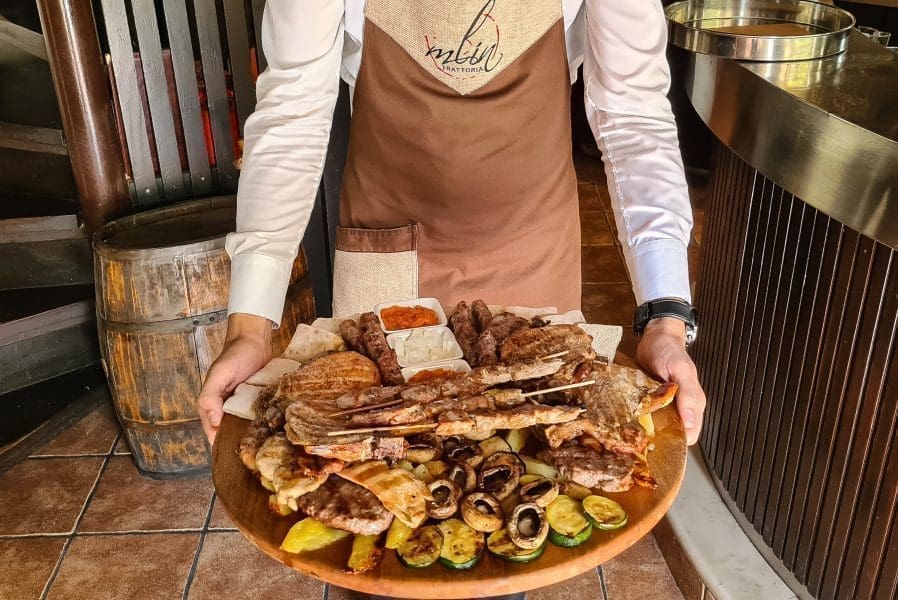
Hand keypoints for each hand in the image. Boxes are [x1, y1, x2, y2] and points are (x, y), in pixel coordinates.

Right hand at [198, 313, 272, 444]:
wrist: (254, 340)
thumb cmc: (234, 355)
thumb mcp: (219, 374)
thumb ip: (210, 395)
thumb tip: (213, 420)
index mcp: (211, 406)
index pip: (213, 433)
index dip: (223, 444)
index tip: (238, 454)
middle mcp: (225, 409)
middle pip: (230, 434)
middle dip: (241, 443)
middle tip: (256, 452)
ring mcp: (241, 406)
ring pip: (245, 428)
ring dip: (253, 435)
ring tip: (267, 445)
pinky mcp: (256, 402)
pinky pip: (258, 417)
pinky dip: (264, 423)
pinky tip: (274, 430)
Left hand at [636, 317, 706, 444]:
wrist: (655, 336)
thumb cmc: (670, 350)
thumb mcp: (681, 370)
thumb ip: (688, 394)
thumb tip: (691, 421)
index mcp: (693, 404)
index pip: (688, 434)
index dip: (676, 442)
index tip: (659, 445)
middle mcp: (680, 407)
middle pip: (672, 433)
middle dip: (658, 438)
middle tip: (641, 440)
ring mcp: (665, 405)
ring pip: (658, 426)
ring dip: (646, 429)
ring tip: (633, 432)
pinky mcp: (651, 400)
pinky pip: (646, 415)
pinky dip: (639, 418)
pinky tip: (630, 419)